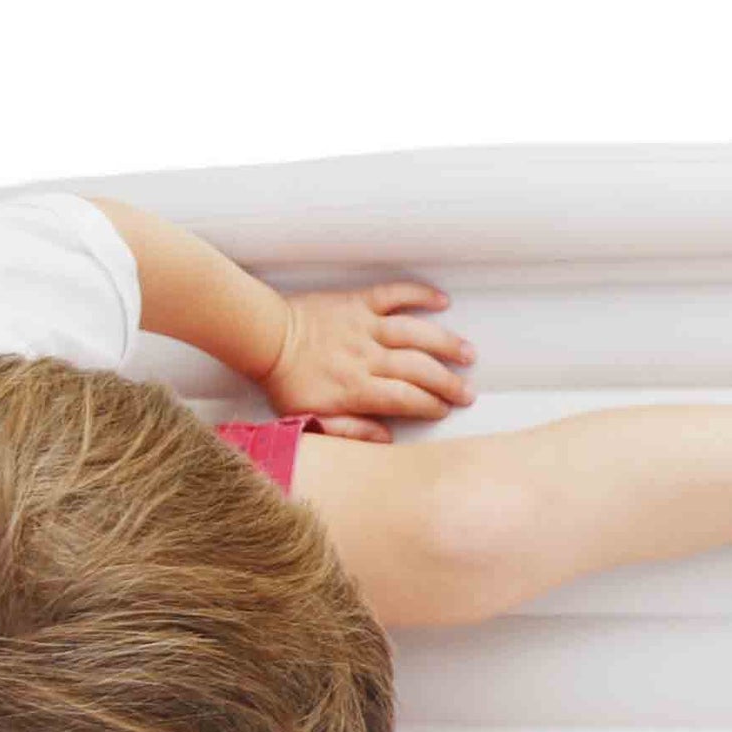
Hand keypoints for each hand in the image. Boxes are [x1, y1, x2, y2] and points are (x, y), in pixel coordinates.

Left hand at [259, 283, 476, 441]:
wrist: (263, 337)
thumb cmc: (285, 382)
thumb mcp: (311, 420)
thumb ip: (350, 432)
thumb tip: (386, 437)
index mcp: (356, 388)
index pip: (405, 399)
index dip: (430, 405)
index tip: (445, 410)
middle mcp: (366, 356)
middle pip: (418, 369)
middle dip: (448, 382)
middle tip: (468, 392)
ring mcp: (365, 326)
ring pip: (415, 333)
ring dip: (445, 343)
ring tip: (468, 354)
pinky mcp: (358, 302)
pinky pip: (395, 294)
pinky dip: (419, 294)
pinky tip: (442, 300)